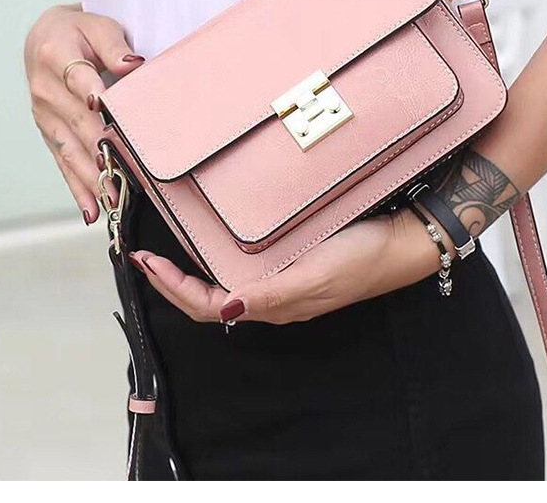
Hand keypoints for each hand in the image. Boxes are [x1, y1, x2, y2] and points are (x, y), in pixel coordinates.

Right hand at [24, 4, 144, 223]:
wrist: (43, 39)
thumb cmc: (79, 31)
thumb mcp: (98, 24)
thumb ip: (115, 44)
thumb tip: (133, 64)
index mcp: (57, 57)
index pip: (79, 78)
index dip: (93, 95)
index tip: (105, 111)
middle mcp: (46, 90)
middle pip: (80, 124)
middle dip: (103, 151)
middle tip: (128, 174)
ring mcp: (45, 116)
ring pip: (72, 151)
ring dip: (93, 178)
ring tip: (115, 201)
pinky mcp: (49, 133)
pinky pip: (64, 163)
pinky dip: (78, 189)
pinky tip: (93, 211)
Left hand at [129, 208, 449, 324]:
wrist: (400, 244)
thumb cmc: (360, 259)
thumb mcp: (314, 276)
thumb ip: (271, 295)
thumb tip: (227, 308)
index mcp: (272, 304)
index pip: (208, 306)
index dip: (173, 288)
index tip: (145, 262)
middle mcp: (272, 296)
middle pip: (209, 299)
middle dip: (173, 282)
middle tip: (146, 257)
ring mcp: (282, 280)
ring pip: (225, 283)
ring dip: (193, 272)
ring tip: (171, 251)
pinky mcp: (294, 262)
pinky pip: (246, 267)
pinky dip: (221, 256)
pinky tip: (218, 239)